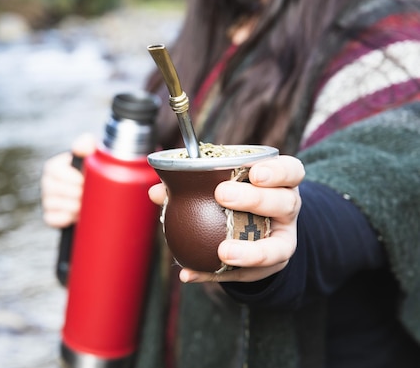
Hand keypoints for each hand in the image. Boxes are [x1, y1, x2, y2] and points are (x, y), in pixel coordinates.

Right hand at [41, 133, 95, 227]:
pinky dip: (67, 218)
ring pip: (57, 204)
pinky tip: (77, 215)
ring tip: (87, 204)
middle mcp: (46, 183)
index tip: (85, 180)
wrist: (98, 196)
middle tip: (90, 194)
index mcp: (53, 167)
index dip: (72, 177)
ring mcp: (46, 201)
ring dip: (74, 206)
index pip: (55, 170)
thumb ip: (87, 144)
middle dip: (76, 193)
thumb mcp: (92, 156)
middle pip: (56, 189)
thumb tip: (82, 145)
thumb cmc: (93, 172)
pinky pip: (54, 219)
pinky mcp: (49, 217)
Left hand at [148, 155, 303, 282]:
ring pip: (276, 248)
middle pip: (284, 203)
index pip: (291, 172)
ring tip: (223, 252)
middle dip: (254, 199)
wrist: (257, 234)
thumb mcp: (225, 187)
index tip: (254, 173)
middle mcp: (287, 210)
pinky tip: (190, 274)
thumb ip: (191, 186)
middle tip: (222, 194)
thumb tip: (157, 192)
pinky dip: (215, 275)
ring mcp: (282, 241)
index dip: (277, 172)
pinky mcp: (269, 268)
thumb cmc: (239, 201)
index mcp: (280, 183)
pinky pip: (245, 275)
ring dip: (249, 252)